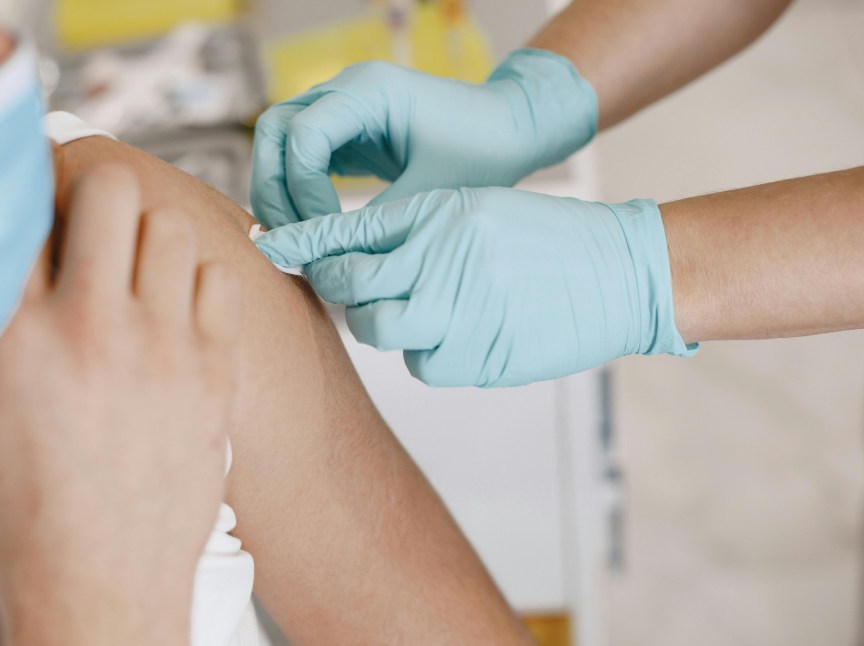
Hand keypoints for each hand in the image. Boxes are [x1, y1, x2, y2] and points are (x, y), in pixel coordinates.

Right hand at [0, 165, 242, 645]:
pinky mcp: (215, 371)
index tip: (37, 194)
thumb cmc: (30, 512)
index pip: (26, 204)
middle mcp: (93, 328)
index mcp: (14, 335)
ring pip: (171, 224)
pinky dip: (198, 280)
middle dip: (96, 187)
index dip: (31, 190)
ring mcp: (164, 348)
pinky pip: (220, 279)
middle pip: (111, 185)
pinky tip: (177, 309)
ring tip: (134, 268)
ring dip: (148, 233)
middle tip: (89, 215)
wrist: (102, 583)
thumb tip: (16, 252)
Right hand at [251, 50, 596, 228]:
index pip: (302, 135)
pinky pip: (301, 156)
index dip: (302, 188)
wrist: (509, 130)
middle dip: (275, 189)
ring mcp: (342, 108)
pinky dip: (297, 190)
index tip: (328, 231)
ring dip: (280, 191)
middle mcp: (346, 89)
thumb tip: (330, 261)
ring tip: (302, 239)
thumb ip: (376, 223)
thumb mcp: (430, 192)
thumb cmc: (482, 152)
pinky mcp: (346, 131)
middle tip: (295, 239)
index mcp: (369, 91)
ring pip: (279, 143)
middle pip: (274, 131)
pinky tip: (315, 228)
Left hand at [255, 188, 694, 386]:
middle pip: (349, 288)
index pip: (347, 233)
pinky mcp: (473, 360)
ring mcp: (454, 316)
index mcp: (436, 219)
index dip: (301, 243)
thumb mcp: (475, 209)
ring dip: (382, 321)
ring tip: (415, 306)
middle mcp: (437, 266)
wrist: (615, 274)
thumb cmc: (545, 238)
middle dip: (337, 287)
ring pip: (377, 330)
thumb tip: (355, 257)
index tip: (269, 246)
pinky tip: (460, 332)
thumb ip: (414, 230)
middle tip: (346, 285)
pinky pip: (421, 364)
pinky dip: (428, 351)